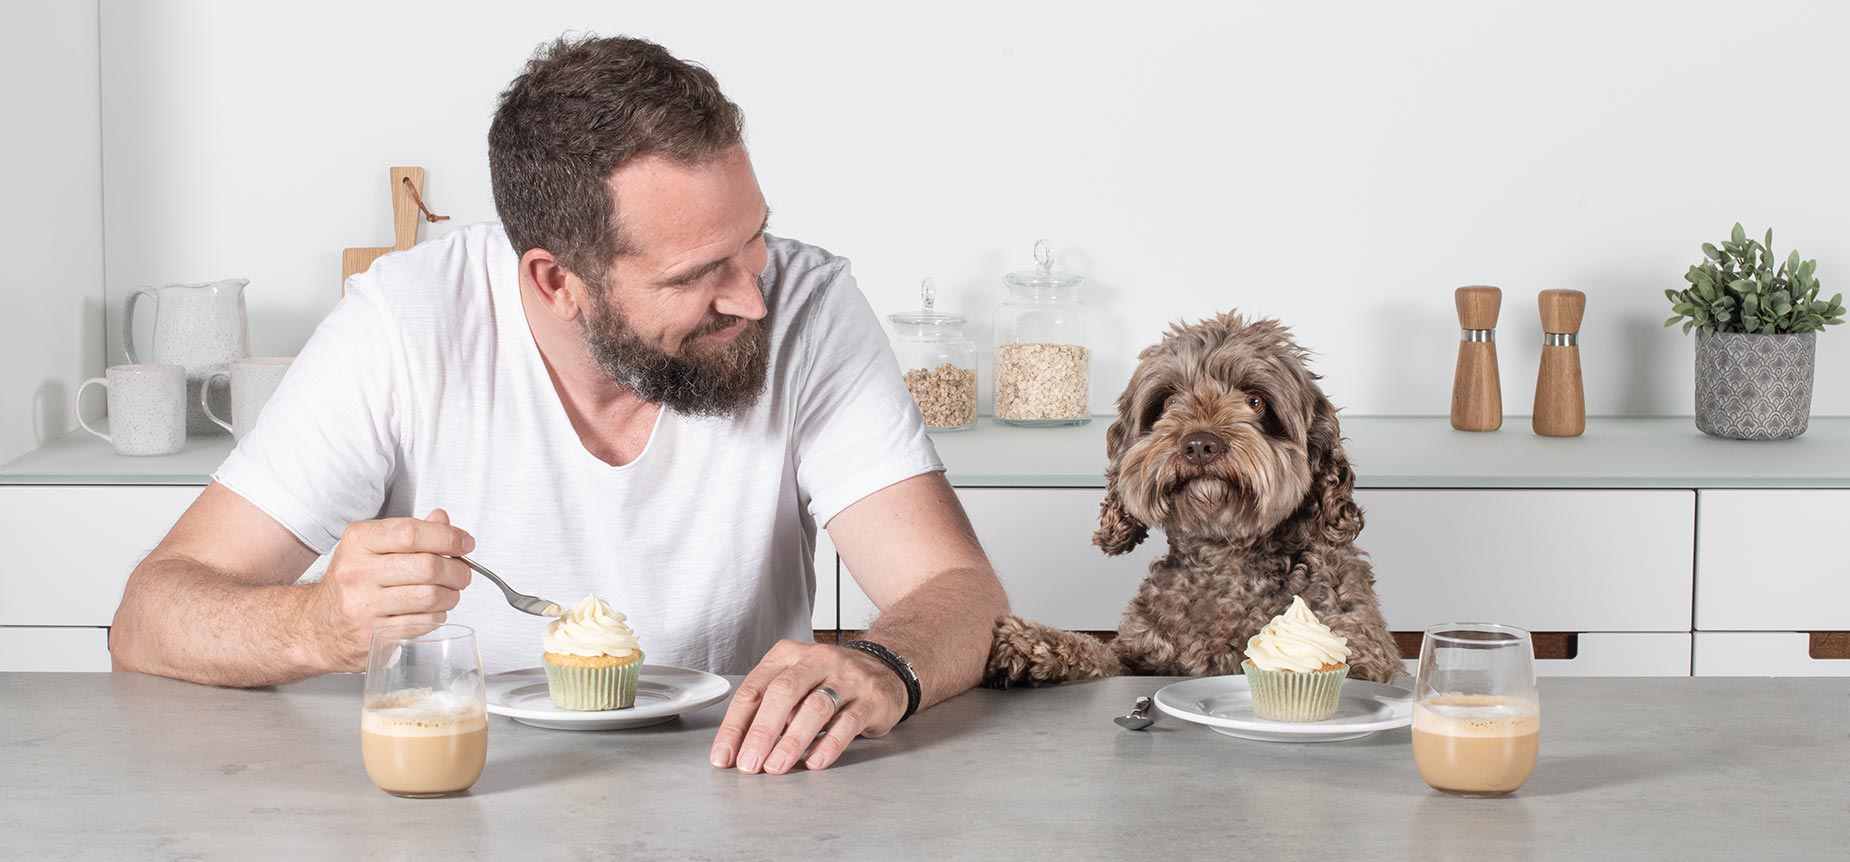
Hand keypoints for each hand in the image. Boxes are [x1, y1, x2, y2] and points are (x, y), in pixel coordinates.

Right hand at [303, 509, 474, 671]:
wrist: (314, 626)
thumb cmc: (351, 583)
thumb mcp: (371, 548)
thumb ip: (409, 533)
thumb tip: (443, 520)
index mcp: (358, 542)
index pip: (411, 533)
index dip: (447, 537)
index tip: (465, 543)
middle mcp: (356, 572)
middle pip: (427, 566)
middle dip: (457, 570)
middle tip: (463, 574)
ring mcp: (362, 606)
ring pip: (430, 597)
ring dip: (452, 596)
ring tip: (449, 593)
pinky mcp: (372, 635)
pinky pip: (422, 623)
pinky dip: (437, 616)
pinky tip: (432, 611)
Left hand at [709, 639, 907, 773]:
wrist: (886, 668)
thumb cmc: (831, 680)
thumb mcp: (797, 682)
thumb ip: (771, 707)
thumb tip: (741, 747)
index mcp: (788, 655)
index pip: (754, 689)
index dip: (736, 725)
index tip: (724, 755)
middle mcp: (816, 661)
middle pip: (782, 693)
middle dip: (761, 732)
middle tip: (749, 763)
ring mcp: (847, 677)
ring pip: (815, 707)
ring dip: (792, 741)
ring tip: (776, 766)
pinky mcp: (871, 698)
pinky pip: (848, 722)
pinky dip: (829, 744)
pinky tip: (815, 761)